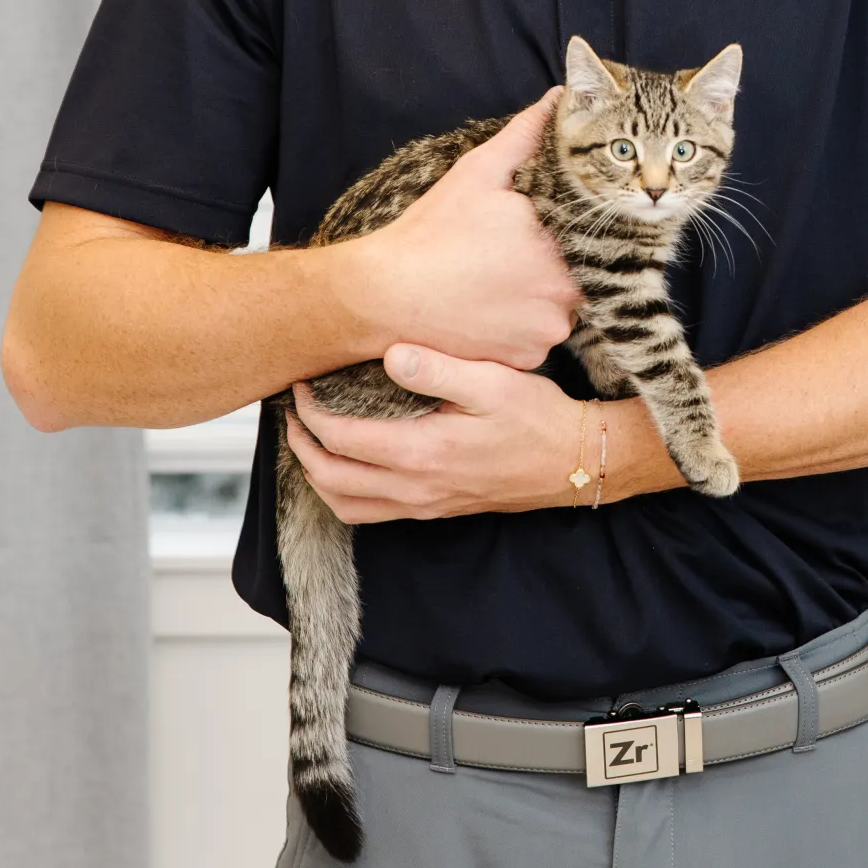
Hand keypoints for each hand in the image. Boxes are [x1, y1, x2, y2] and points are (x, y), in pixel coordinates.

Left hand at [287, 350, 584, 522]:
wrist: (573, 462)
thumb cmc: (537, 418)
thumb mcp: (493, 382)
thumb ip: (437, 369)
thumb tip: (389, 355)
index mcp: (422, 452)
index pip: (341, 438)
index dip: (311, 411)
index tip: (304, 382)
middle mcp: (415, 488)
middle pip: (329, 477)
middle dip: (301, 443)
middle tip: (294, 409)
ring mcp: (422, 504)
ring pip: (344, 503)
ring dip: (316, 473)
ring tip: (310, 438)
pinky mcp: (432, 509)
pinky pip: (368, 512)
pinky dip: (342, 492)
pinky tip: (348, 464)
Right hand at [326, 93, 579, 373]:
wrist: (384, 298)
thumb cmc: (430, 234)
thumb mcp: (479, 172)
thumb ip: (526, 136)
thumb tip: (557, 99)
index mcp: (561, 243)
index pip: (590, 232)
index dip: (567, 225)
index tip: (538, 225)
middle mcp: (565, 293)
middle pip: (579, 270)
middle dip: (554, 258)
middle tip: (509, 251)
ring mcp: (547, 332)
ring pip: (560, 306)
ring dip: (539, 293)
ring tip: (495, 278)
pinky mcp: (527, 360)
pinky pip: (538, 338)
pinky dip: (521, 324)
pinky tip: (490, 307)